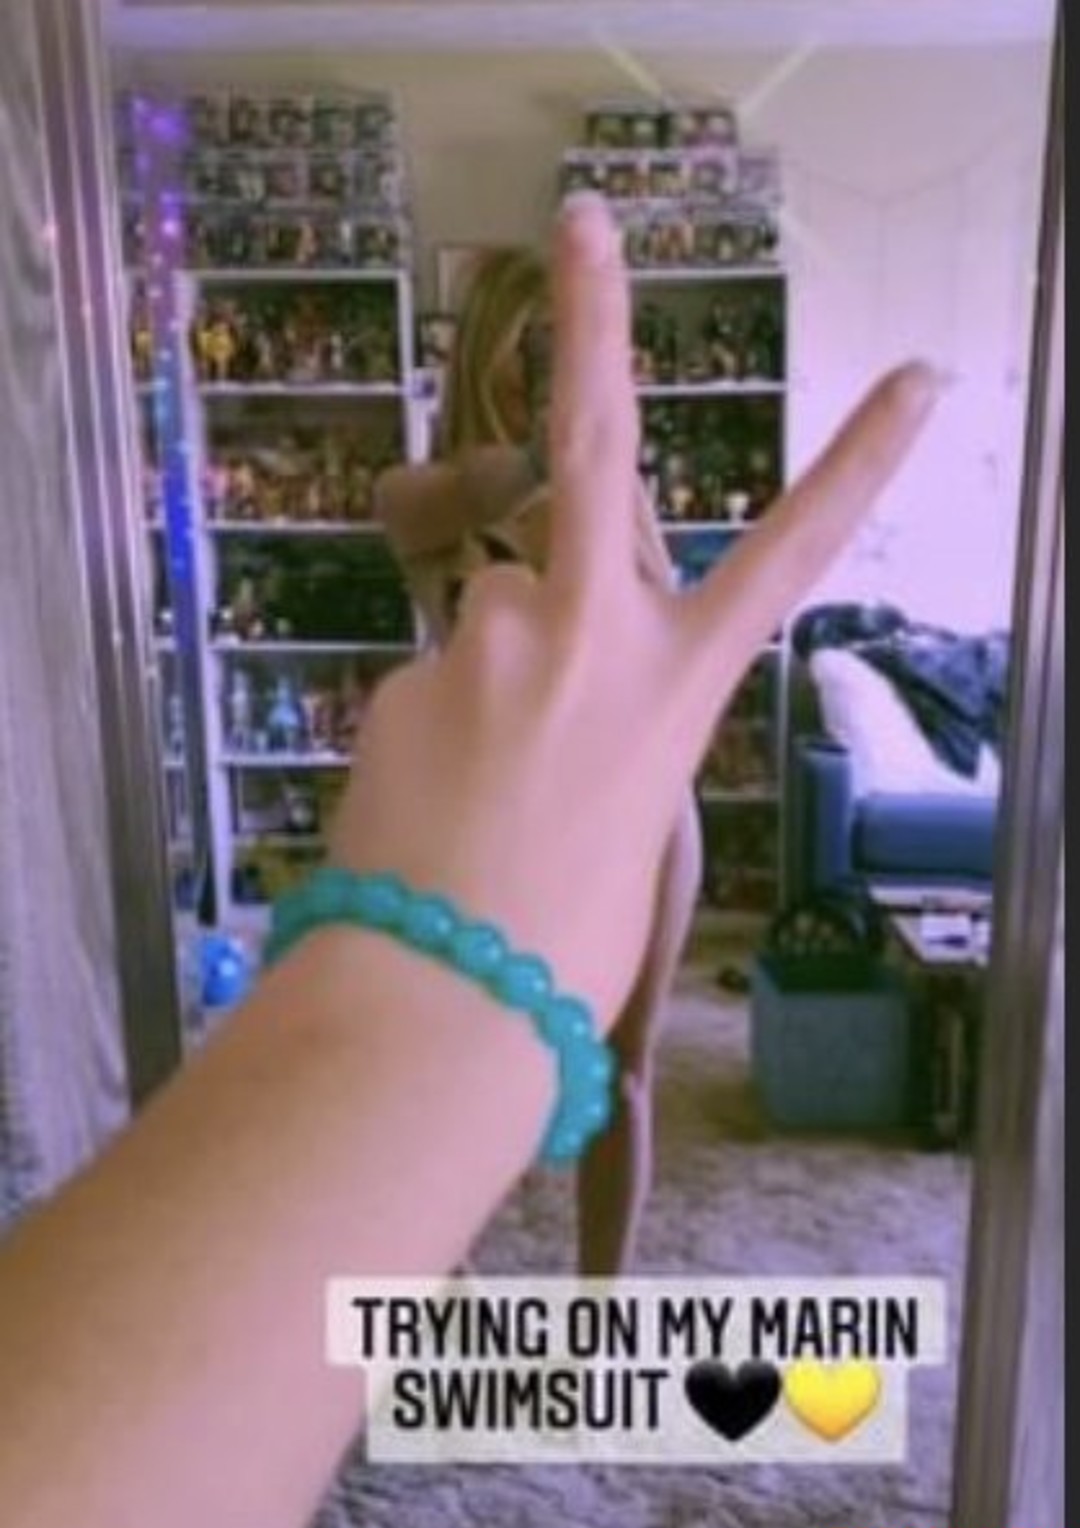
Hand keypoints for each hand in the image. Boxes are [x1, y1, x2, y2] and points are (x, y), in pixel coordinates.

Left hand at [332, 194, 940, 1022]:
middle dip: (593, 319)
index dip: (856, 466)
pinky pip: (433, 682)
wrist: (441, 1003)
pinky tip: (432, 808)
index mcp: (673, 685)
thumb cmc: (567, 945)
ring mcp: (485, 643)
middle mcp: (585, 634)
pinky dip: (440, 728)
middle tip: (579, 218)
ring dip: (495, 671)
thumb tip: (546, 697)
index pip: (788, 555)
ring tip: (482, 790)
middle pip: (594, 447)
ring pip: (496, 617)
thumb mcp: (634, 827)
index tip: (911, 380)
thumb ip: (609, 730)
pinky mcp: (404, 676)